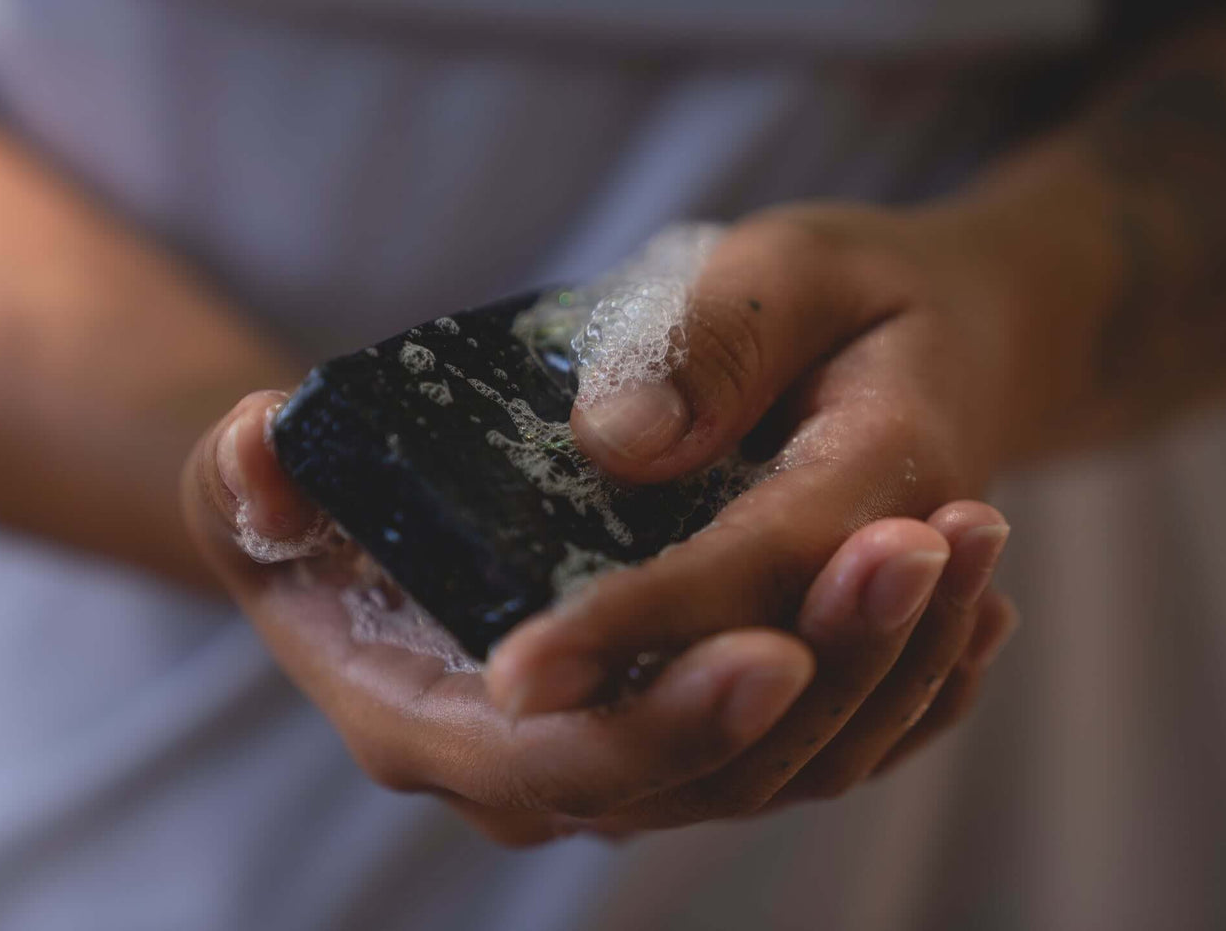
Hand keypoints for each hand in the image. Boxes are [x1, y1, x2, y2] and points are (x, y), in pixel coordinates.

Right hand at [183, 384, 1016, 843]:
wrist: (404, 511)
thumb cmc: (337, 487)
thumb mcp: (269, 468)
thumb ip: (251, 473)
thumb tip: (273, 449)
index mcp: (432, 721)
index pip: (558, 766)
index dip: (661, 724)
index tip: (768, 650)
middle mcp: (540, 767)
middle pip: (702, 775)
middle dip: (818, 681)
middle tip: (910, 553)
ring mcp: (630, 750)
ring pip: (787, 763)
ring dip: (891, 662)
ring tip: (969, 541)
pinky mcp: (698, 721)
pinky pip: (825, 741)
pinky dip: (910, 685)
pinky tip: (973, 600)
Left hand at [480, 204, 1027, 821]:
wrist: (977, 346)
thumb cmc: (867, 291)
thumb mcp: (795, 266)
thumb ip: (718, 340)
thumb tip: (615, 440)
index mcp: (892, 461)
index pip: (757, 564)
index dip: (635, 624)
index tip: (518, 672)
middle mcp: (900, 575)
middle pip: (780, 693)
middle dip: (641, 721)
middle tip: (511, 714)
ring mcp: (884, 631)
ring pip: (799, 750)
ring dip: (675, 758)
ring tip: (546, 723)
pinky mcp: (854, 655)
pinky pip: (814, 746)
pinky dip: (725, 760)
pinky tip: (636, 753)